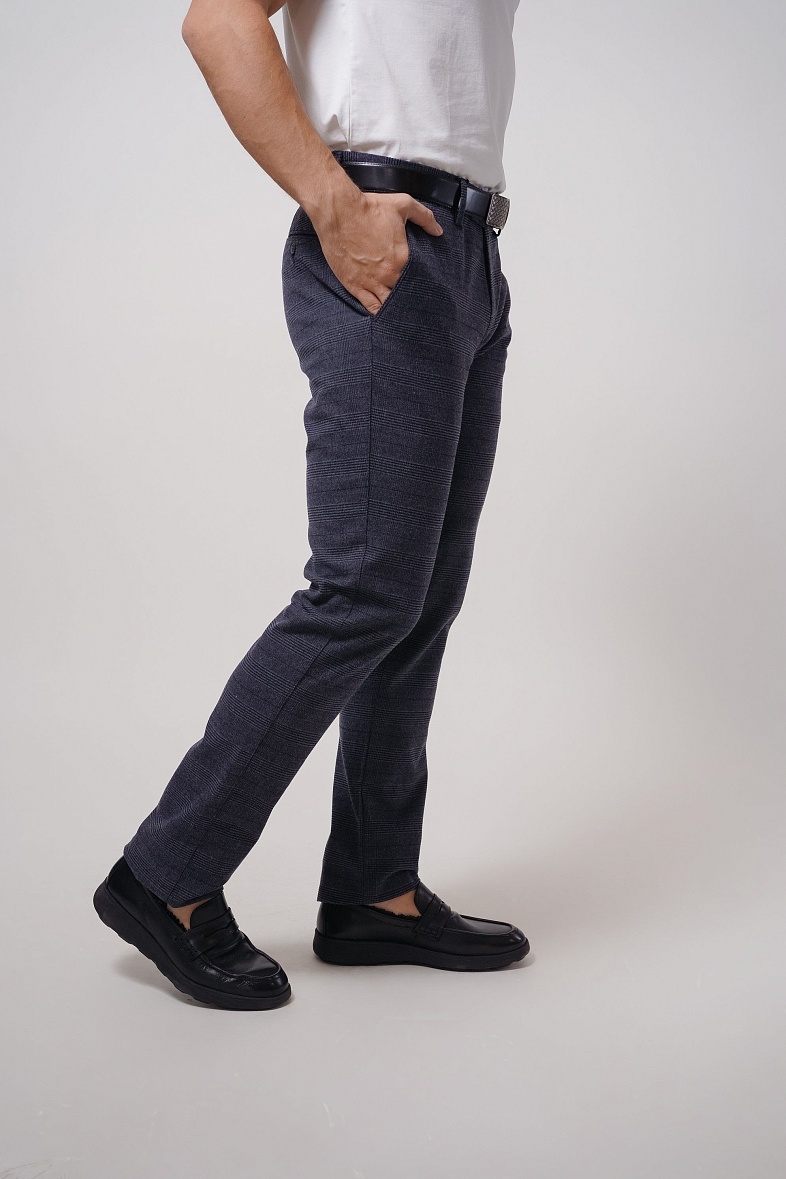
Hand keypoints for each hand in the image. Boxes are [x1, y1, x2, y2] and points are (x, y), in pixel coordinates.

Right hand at [310, 191, 442, 314]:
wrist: (339, 211)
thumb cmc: (368, 208)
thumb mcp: (403, 205)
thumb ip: (425, 217)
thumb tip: (438, 230)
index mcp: (402, 259)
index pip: (417, 278)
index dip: (420, 282)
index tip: (422, 283)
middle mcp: (387, 274)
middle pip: (403, 293)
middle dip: (408, 296)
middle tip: (413, 300)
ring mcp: (370, 282)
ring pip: (388, 304)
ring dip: (395, 306)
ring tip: (400, 310)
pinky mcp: (354, 285)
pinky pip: (370, 306)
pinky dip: (378, 312)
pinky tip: (383, 314)